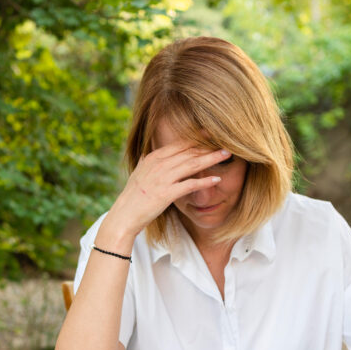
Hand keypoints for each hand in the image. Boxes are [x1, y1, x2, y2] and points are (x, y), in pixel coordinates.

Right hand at [98, 141, 230, 246]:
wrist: (124, 215)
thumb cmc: (132, 197)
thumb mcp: (138, 174)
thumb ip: (145, 163)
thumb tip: (147, 154)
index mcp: (153, 158)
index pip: (179, 144)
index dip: (196, 139)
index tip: (210, 134)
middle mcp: (158, 165)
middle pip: (188, 152)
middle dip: (208, 146)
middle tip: (226, 142)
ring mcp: (162, 179)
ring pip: (192, 164)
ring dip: (211, 158)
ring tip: (226, 154)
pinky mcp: (166, 194)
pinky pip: (189, 185)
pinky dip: (204, 181)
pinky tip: (217, 179)